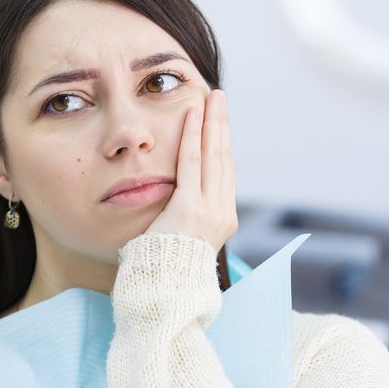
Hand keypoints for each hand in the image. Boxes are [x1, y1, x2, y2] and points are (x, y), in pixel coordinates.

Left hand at [143, 89, 237, 252]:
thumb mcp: (181, 235)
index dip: (222, 144)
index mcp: (222, 219)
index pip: (225, 173)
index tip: (219, 122)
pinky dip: (191, 137)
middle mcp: (222, 212)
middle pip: (224, 158)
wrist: (163, 288)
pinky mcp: (190, 208)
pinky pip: (190, 164)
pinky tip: (192, 116)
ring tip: (211, 98)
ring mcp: (209, 210)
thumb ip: (184, 212)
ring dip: (211, 123)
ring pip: (212, 156)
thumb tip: (176, 196)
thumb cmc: (163, 266)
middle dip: (222, 125)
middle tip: (220, 99)